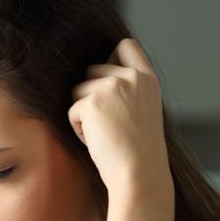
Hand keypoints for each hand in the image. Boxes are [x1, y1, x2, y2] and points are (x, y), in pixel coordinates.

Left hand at [67, 39, 169, 193]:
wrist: (139, 174)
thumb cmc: (139, 153)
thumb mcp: (143, 111)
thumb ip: (128, 90)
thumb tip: (95, 76)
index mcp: (148, 80)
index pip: (126, 46)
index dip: (111, 57)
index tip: (108, 80)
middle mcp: (131, 78)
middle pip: (92, 70)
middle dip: (91, 95)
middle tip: (109, 124)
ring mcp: (111, 87)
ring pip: (78, 91)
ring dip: (83, 114)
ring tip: (105, 135)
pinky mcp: (91, 102)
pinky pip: (71, 111)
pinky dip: (78, 129)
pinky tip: (97, 141)